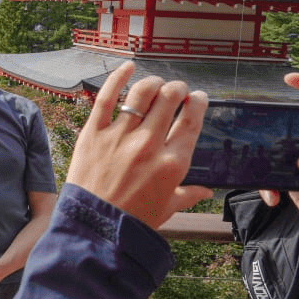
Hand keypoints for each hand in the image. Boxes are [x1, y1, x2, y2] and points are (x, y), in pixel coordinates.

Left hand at [65, 61, 210, 229]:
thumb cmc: (131, 223)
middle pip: (169, 99)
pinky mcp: (92, 134)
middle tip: (177, 90)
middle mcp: (148, 146)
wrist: (92, 231)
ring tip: (156, 85)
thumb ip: (187, 195)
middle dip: (178, 89)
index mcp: (172, 164)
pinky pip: (106, 97)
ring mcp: (119, 137)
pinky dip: (118, 77)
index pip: (191, 120)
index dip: (197, 103)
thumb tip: (205, 190)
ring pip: (142, 93)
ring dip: (154, 83)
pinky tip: (128, 67)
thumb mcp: (167, 209)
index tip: (198, 98)